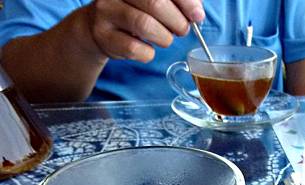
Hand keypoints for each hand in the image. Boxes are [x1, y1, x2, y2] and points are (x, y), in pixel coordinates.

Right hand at [84, 0, 204, 62]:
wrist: (100, 28)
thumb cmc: (136, 12)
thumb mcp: (156, 2)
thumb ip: (177, 3)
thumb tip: (197, 13)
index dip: (185, 2)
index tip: (197, 15)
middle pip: (155, 3)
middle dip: (177, 21)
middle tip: (182, 30)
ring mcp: (106, 12)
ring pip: (144, 24)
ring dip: (164, 38)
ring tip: (165, 39)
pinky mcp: (103, 36)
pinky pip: (135, 48)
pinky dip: (148, 53)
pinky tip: (148, 49)